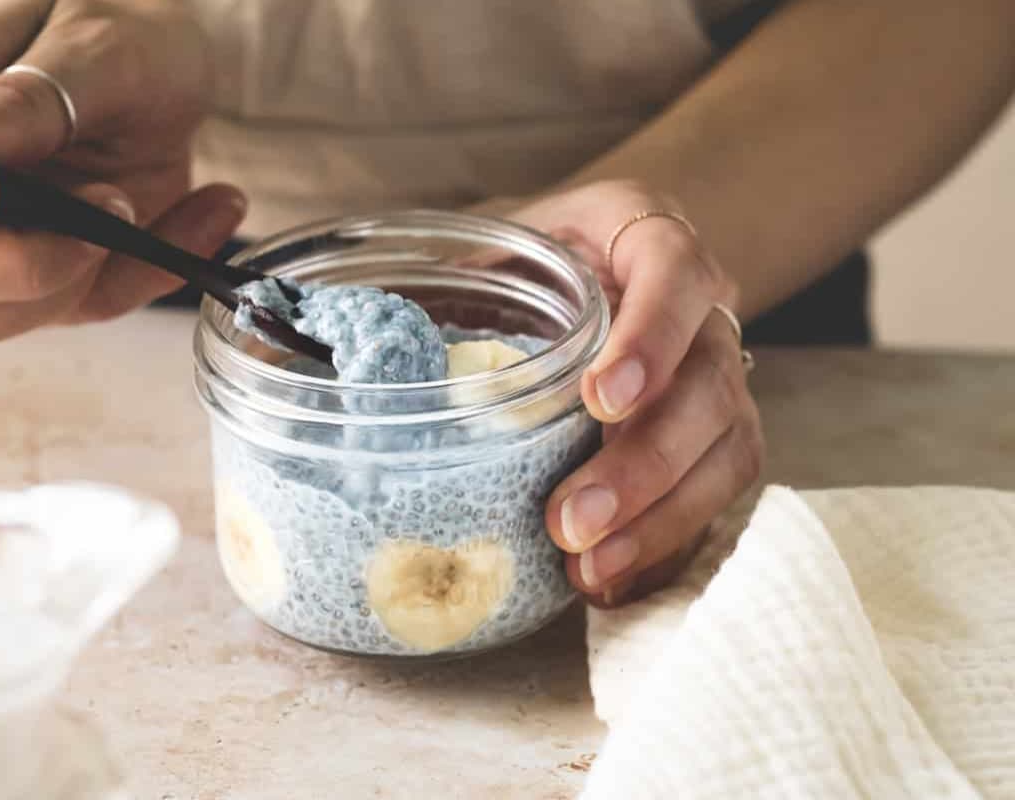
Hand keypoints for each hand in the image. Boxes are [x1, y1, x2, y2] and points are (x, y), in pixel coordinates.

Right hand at [0, 0, 244, 354]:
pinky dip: (154, 274)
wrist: (156, 66)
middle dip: (18, 259)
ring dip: (79, 278)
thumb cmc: (101, 34)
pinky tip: (206, 209)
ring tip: (142, 199)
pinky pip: (86, 310)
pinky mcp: (49, 287)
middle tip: (108, 197)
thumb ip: (22, 94)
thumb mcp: (87, 39)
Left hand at [489, 181, 764, 606]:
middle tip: (572, 520)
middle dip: (643, 462)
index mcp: (652, 243)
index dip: (650, 340)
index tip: (600, 399)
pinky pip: (713, 497)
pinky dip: (664, 545)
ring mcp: (719, 382)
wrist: (609, 265)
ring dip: (659, 519)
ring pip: (726, 452)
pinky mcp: (717, 441)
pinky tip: (609, 580)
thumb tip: (375, 344)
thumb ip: (461, 277)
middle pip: (708, 387)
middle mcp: (704, 314)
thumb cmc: (545, 259)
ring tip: (588, 568)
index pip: (676, 276)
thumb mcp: (505, 244)